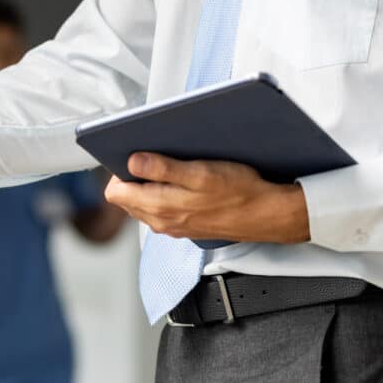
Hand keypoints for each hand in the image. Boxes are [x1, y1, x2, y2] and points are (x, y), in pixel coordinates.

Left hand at [103, 153, 310, 243]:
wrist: (267, 214)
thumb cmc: (240, 193)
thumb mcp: (200, 173)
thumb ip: (162, 169)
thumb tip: (132, 161)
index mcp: (159, 207)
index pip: (115, 193)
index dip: (118, 171)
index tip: (133, 155)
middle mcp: (161, 221)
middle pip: (127, 198)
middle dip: (133, 177)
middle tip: (153, 157)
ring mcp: (173, 226)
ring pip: (144, 204)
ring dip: (149, 186)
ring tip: (170, 168)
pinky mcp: (185, 226)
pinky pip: (162, 210)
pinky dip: (165, 195)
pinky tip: (184, 183)